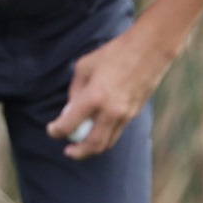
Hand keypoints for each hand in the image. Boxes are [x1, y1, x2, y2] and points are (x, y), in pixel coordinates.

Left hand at [51, 29, 170, 159]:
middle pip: (92, 144)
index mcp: (94, 97)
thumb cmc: (115, 53)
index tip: (52, 130)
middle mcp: (110, 111)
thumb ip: (75, 90)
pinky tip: (99, 128)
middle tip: (68, 151)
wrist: (150, 49)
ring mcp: (125, 114)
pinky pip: (117, 131)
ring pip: (108, 142)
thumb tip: (71, 107)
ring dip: (93, 147)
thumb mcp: (85, 66)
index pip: (69, 124)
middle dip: (78, 152)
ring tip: (83, 144)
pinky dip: (106, 134)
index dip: (56, 131)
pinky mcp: (135, 113)